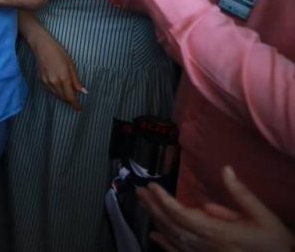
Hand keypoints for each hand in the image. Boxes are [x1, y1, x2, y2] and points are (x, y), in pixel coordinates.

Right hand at [27, 30, 85, 110]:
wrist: (41, 46)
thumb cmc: (58, 52)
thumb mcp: (71, 64)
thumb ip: (76, 80)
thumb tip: (83, 91)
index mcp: (63, 78)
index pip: (70, 96)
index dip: (75, 104)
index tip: (79, 110)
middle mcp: (54, 82)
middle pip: (63, 98)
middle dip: (70, 101)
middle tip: (75, 101)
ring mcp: (46, 82)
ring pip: (56, 95)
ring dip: (63, 97)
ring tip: (68, 95)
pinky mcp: (41, 80)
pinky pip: (50, 91)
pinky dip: (56, 92)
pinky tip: (59, 89)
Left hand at [139, 166, 293, 251]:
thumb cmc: (274, 241)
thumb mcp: (262, 215)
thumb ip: (241, 194)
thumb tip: (226, 170)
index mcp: (218, 232)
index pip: (182, 214)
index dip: (164, 201)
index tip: (152, 186)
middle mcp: (206, 246)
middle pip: (172, 225)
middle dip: (153, 207)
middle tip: (139, 190)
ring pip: (173, 238)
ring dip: (156, 220)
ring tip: (143, 203)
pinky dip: (164, 244)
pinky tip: (154, 235)